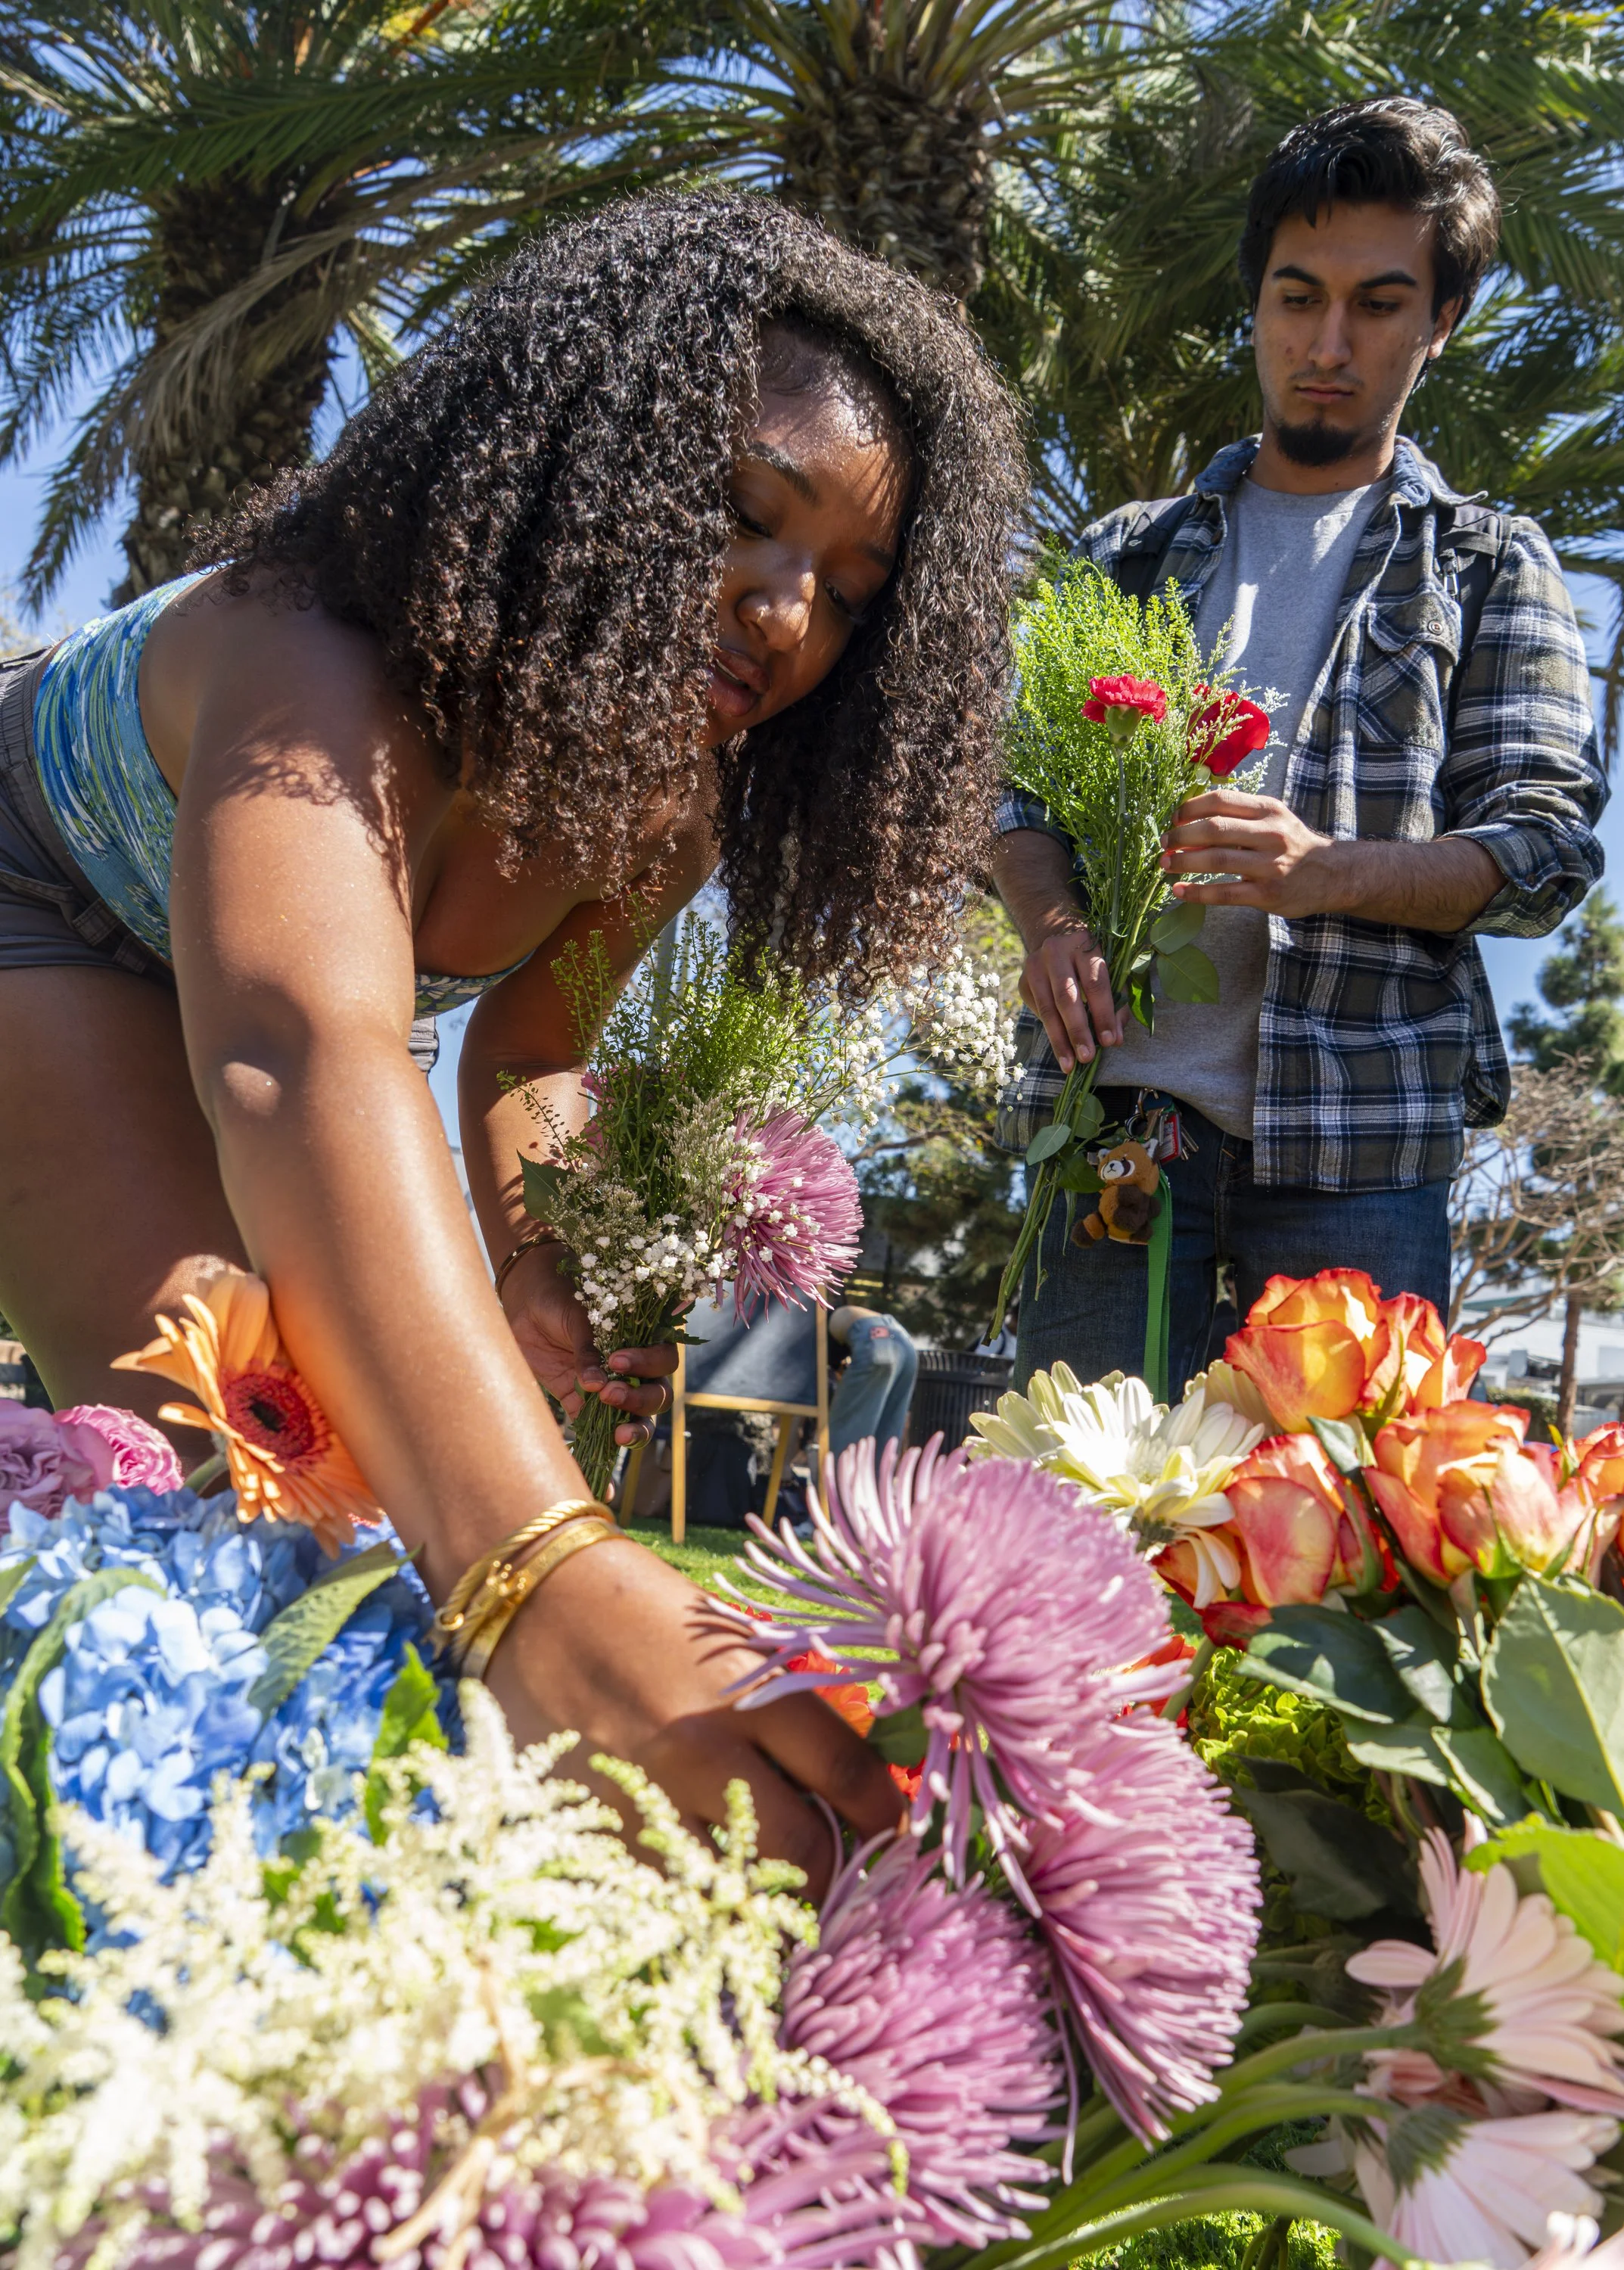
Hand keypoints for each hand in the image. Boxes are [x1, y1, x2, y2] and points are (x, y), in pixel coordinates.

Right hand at [485, 1531, 902, 1897]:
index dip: (886, 1818)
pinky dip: (693, 1899)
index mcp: (750, 1693)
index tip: (894, 1835)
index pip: (847, 1776)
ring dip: (762, 1900)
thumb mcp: (733, 1647)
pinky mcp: (595, 1830)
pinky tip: (703, 1890)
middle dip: (833, 1877)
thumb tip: (853, 1784)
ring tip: (773, 1895)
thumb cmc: (647, 1615)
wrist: (534, 1603)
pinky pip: (665, 1892)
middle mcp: (704, 1750)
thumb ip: (788, 1711)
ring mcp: (647, 1797)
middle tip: (839, 1879)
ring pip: (733, 1890)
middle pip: (803, 1852)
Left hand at [499, 1240, 675, 1446]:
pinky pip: (600, 1432)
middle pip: (658, 1394)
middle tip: (611, 1394)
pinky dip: (601, 1448)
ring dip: (634, 1427)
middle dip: (640, 1399)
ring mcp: (612, 1390)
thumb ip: (590, 1348)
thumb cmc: (562, 1300)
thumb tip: (595, 1384)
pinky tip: (600, 1462)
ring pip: (639, 1418)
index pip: (663, 1360)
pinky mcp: (584, 1406)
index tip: (617, 1360)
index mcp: (643, 1340)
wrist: (528, 1304)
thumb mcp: (580, 1317)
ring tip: (617, 1433)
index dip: (647, 1364)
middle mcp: (635, 1369)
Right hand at [1019, 920, 1121, 1071]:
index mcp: (1084, 945)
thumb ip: (1117, 1005)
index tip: (1110, 1041)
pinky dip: (1051, 1032)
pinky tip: (1061, 1050)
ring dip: (1059, 1040)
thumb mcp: (1112, 973)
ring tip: (1070, 1064)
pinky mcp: (1023, 982)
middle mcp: (1055, 952)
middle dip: (1077, 1031)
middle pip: (1067, 997)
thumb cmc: (1091, 962)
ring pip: (1047, 1009)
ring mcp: (1034, 966)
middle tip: (1087, 1057)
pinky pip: (1038, 1012)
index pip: (1095, 984)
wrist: (1055, 937)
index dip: (1103, 1014)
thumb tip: (1115, 1039)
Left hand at [1161, 790, 1342, 917]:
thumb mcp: (1273, 819)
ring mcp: (1270, 865)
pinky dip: (1197, 892)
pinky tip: (1179, 891)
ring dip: (1184, 862)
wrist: (1333, 874)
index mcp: (1269, 810)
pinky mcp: (1267, 894)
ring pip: (1217, 859)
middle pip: (1215, 829)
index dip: (1191, 808)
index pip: (1222, 800)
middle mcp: (1270, 834)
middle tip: (1164, 843)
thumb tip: (1190, 822)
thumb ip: (1239, 817)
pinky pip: (1225, 893)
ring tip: (1165, 864)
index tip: (1174, 818)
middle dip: (1181, 835)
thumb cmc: (1292, 844)